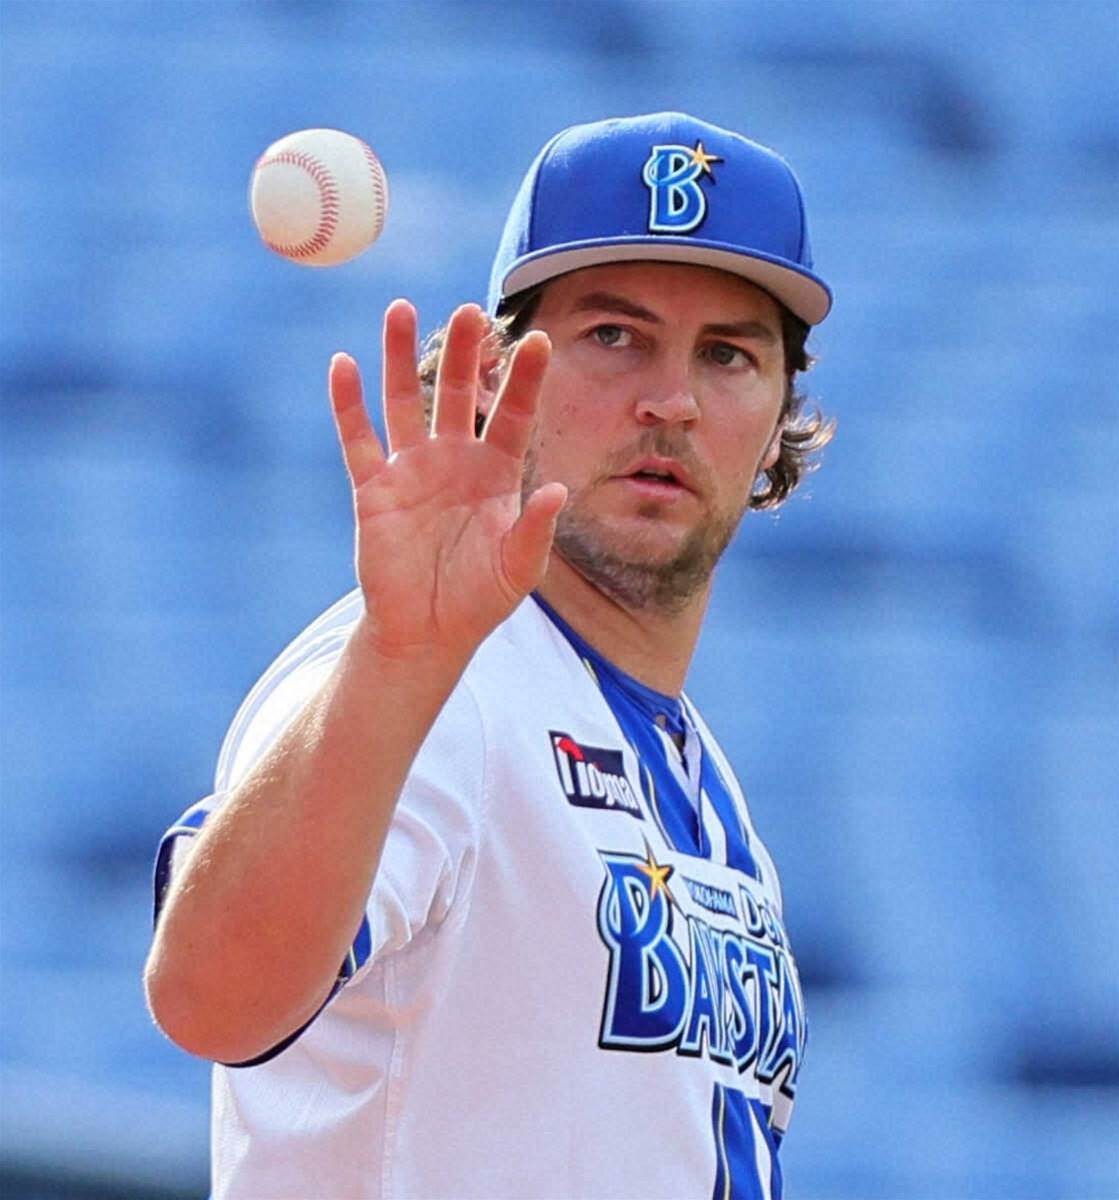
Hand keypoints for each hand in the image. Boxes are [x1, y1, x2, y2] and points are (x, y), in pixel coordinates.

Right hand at [329, 300, 566, 664]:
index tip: (539, 340)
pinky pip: (358, 440)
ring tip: (401, 309)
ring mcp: (411, 470)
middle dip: (464, 352)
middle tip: (469, 311)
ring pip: (405, 401)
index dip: (525, 379)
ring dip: (400, 357)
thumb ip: (536, 529)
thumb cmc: (479, 599)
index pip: (513, 414)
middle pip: (458, 392)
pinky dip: (348, 404)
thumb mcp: (518, 568)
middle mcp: (454, 460)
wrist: (427, 632)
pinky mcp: (374, 489)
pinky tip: (344, 364)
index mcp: (496, 473)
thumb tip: (557, 490)